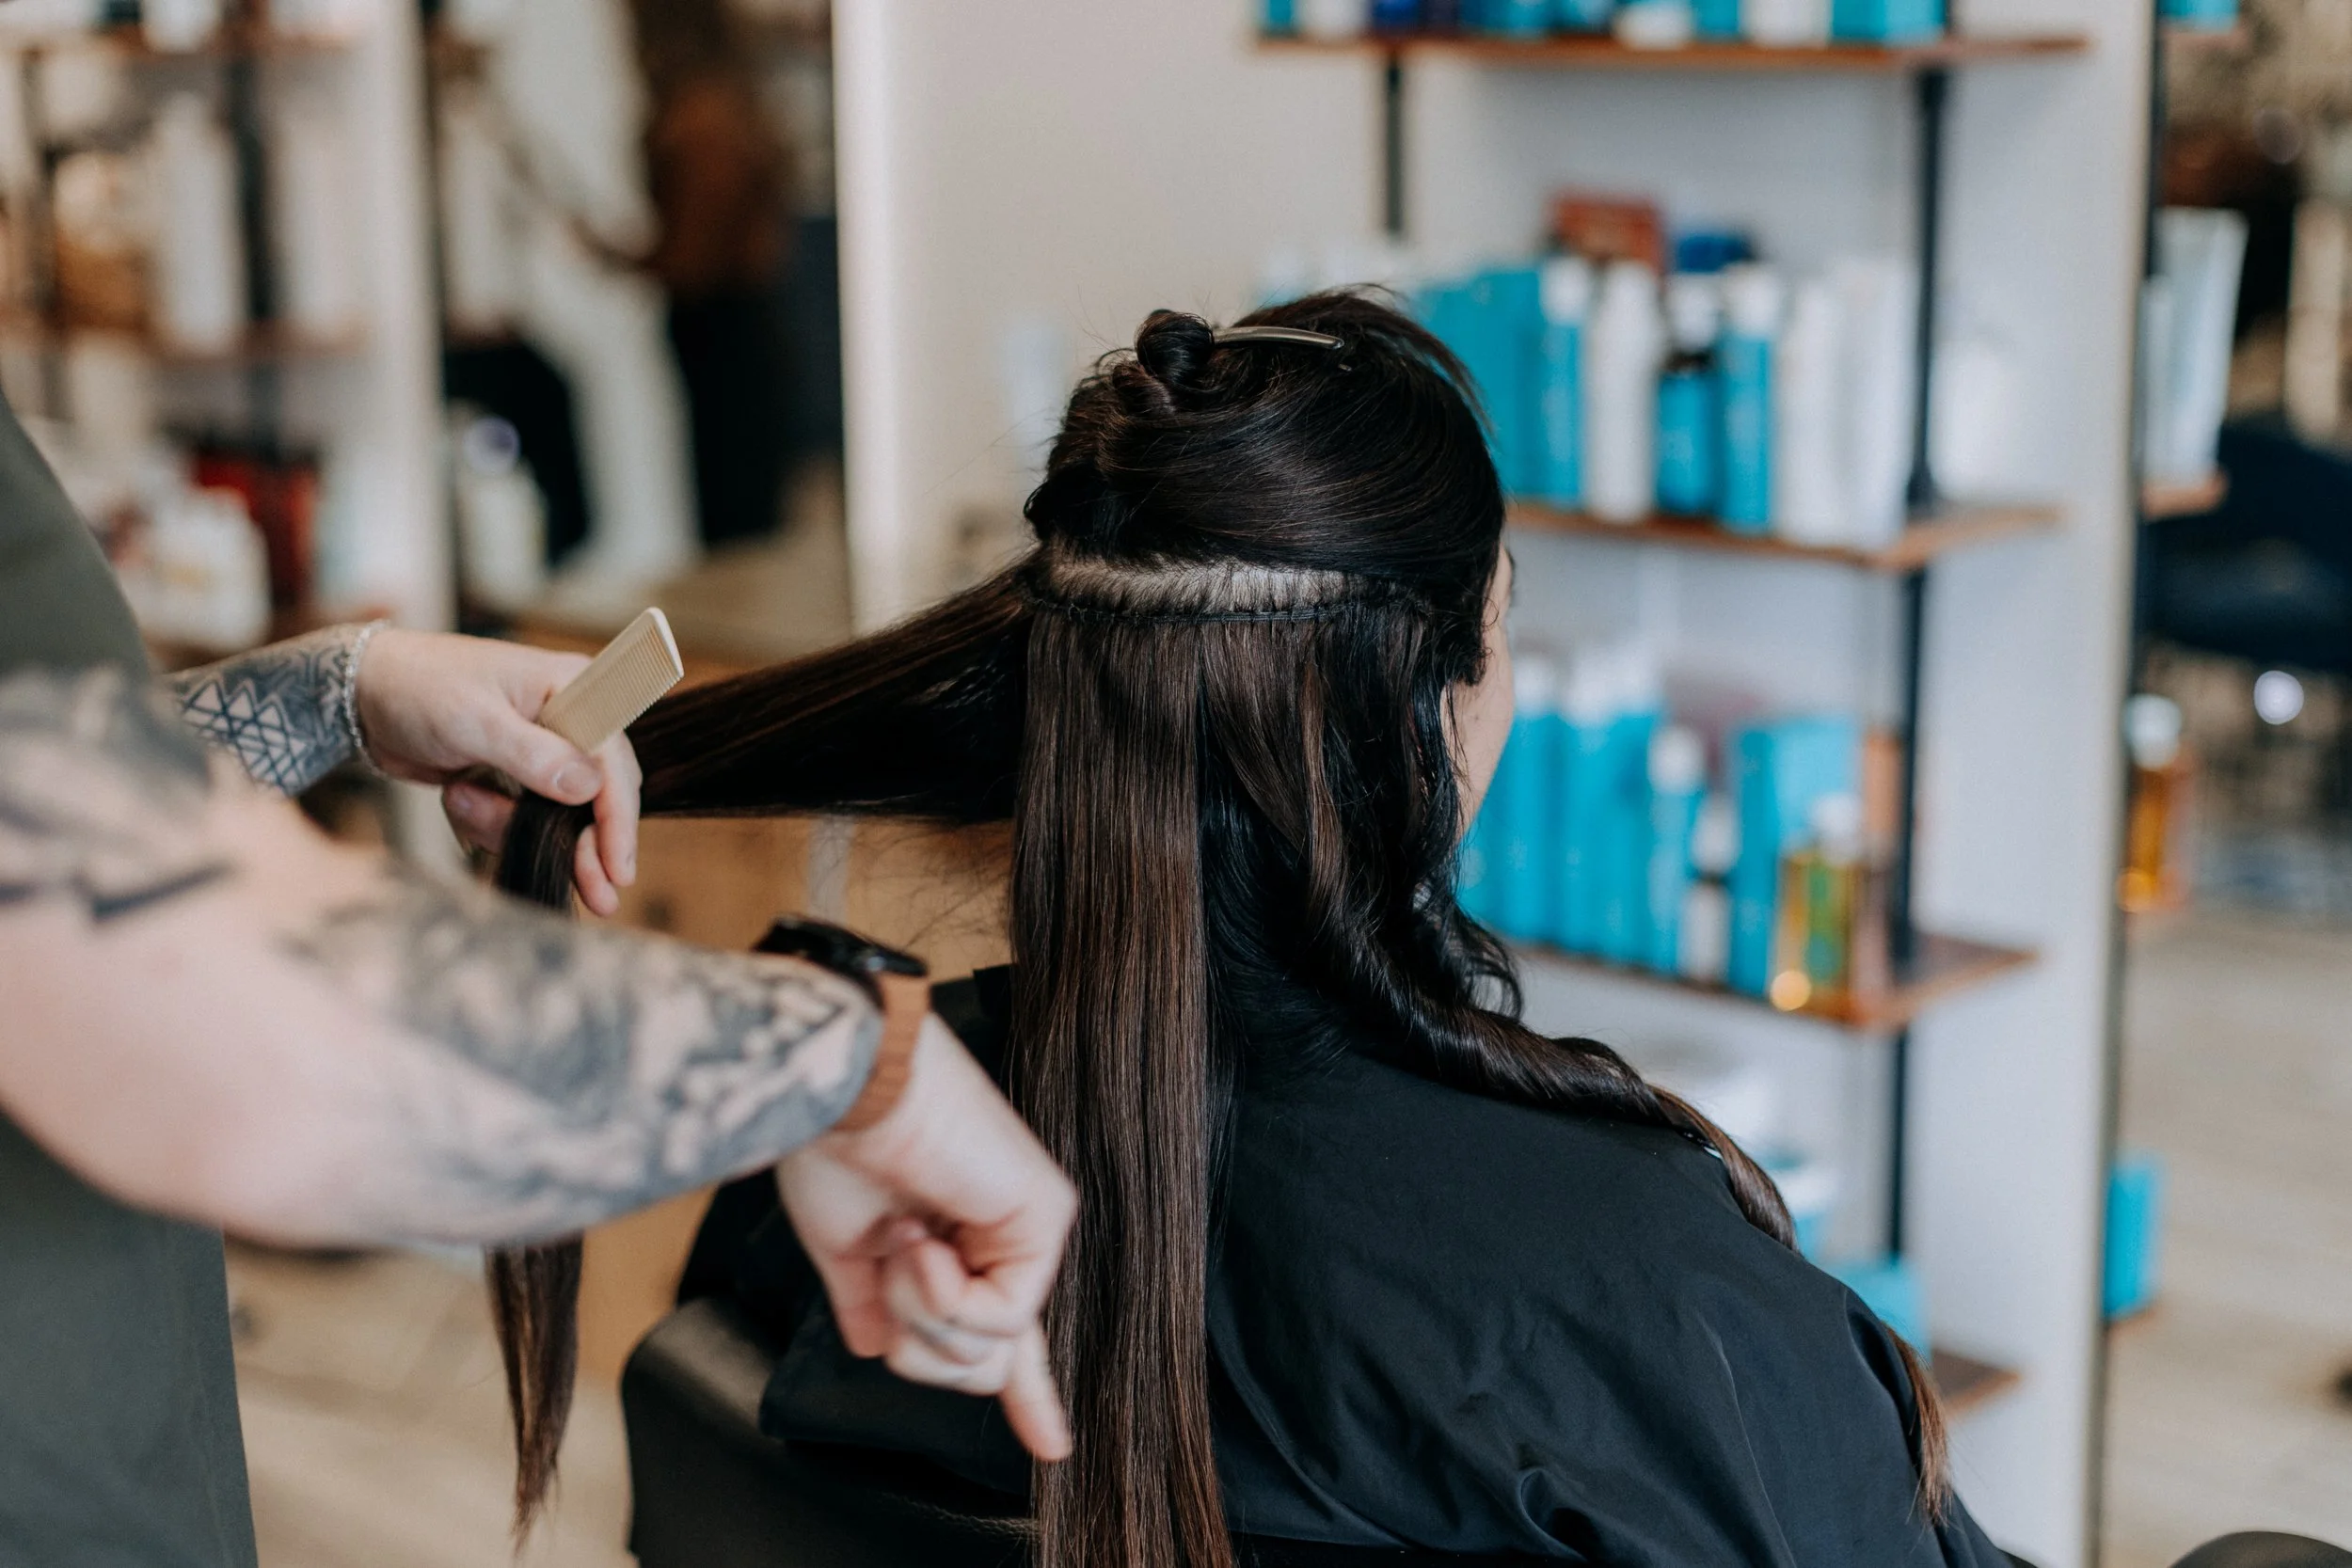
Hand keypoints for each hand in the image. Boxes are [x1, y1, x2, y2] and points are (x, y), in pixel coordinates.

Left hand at [353, 629, 642, 914]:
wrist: (366, 691)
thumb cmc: (419, 687)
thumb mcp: (474, 720)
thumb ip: (534, 754)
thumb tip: (589, 786)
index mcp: (573, 689)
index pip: (613, 762)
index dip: (619, 819)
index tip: (618, 869)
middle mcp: (570, 720)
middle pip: (600, 797)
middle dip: (586, 846)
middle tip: (597, 899)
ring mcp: (544, 750)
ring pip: (558, 817)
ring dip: (511, 826)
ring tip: (460, 800)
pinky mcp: (518, 775)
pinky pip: (524, 819)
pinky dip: (491, 822)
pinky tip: (457, 797)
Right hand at [776, 1015, 1076, 1462]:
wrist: (837, 1090)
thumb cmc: (833, 1144)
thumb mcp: (846, 1246)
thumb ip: (874, 1303)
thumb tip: (878, 1349)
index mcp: (960, 1245)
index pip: (1000, 1336)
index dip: (1029, 1396)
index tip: (1052, 1448)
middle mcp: (1002, 1237)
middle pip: (982, 1368)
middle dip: (920, 1344)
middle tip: (890, 1265)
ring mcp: (1028, 1228)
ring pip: (987, 1354)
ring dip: (918, 1311)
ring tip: (902, 1237)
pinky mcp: (1044, 1216)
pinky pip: (997, 1319)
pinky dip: (938, 1293)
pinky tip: (919, 1239)